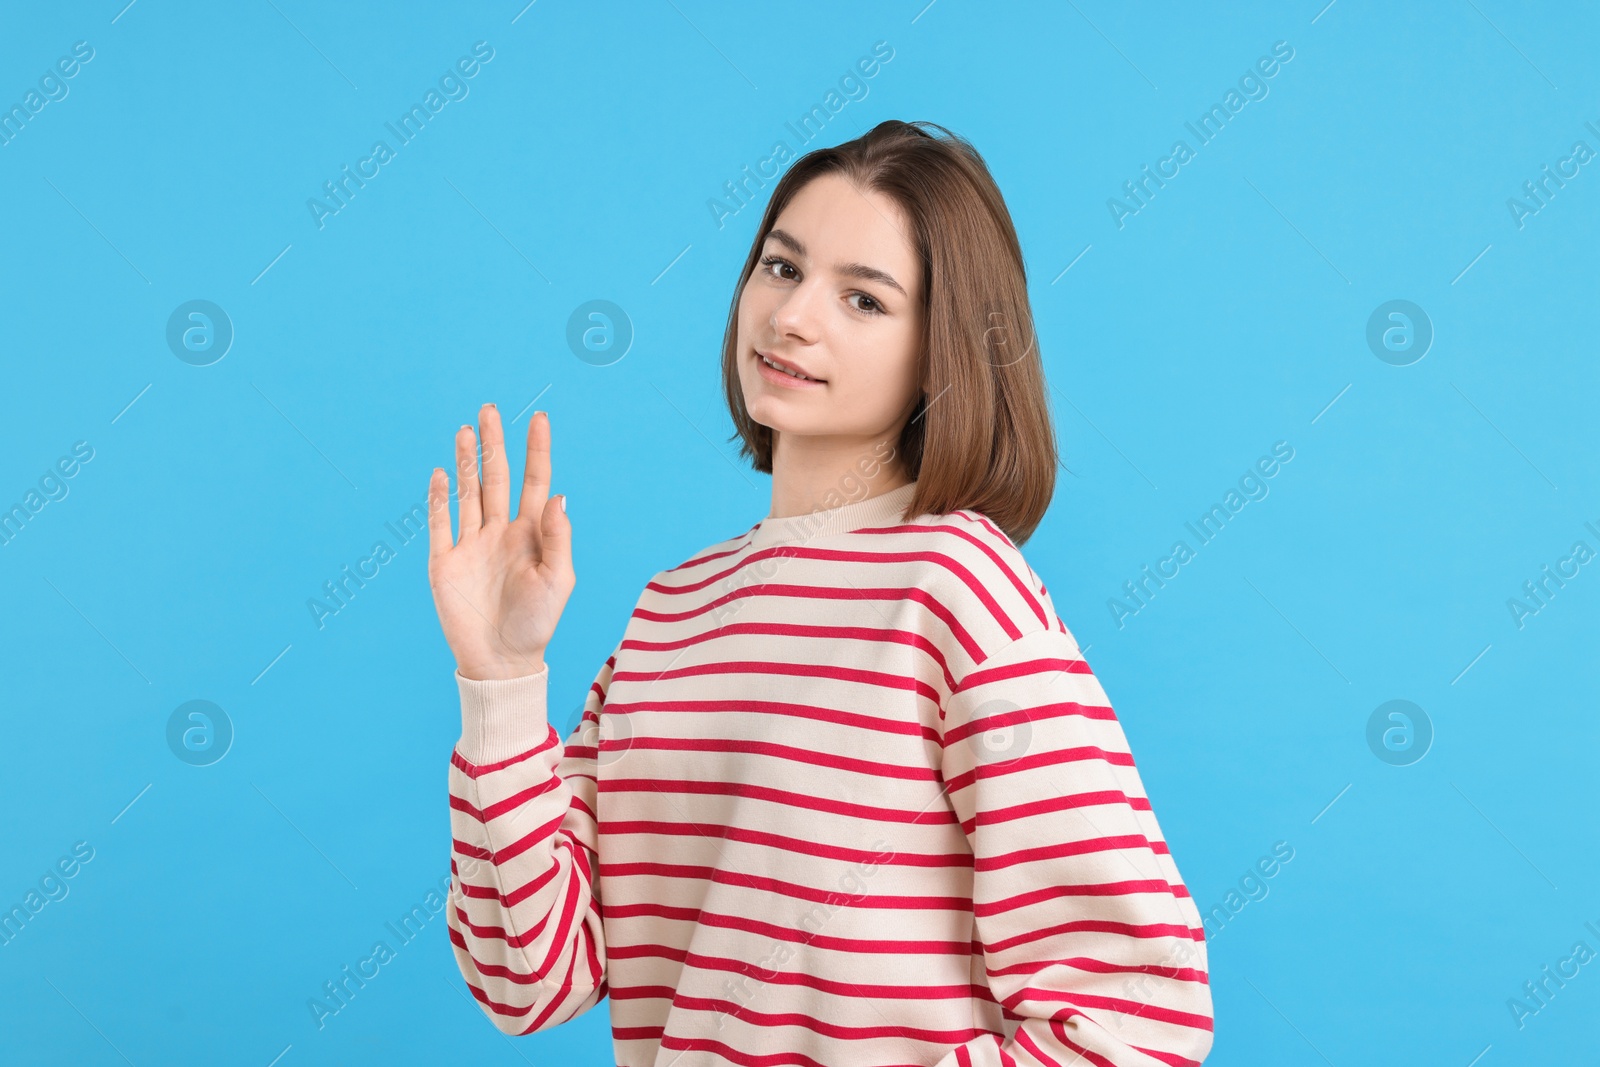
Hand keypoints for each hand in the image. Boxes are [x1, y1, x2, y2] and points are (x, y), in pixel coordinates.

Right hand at [427, 405, 572, 680]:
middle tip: (490, 410)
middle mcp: (500, 532)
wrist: (501, 660)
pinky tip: (443, 472)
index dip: (537, 451)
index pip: (536, 482)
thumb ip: (558, 538)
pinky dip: (440, 497)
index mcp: (531, 535)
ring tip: (466, 430)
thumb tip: (561, 495)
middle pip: (496, 477)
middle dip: (495, 444)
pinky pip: (441, 522)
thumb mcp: (558, 580)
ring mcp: (471, 545)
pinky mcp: (446, 562)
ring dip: (467, 461)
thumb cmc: (537, 623)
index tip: (539, 418)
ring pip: (468, 492)